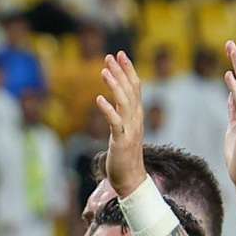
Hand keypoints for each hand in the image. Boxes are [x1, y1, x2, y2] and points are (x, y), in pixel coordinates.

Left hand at [92, 49, 147, 196]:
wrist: (131, 180)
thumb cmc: (125, 157)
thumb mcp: (124, 131)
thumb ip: (122, 116)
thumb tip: (114, 102)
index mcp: (136, 116)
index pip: (135, 87)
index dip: (128, 70)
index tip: (120, 54)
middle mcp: (136, 120)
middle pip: (131, 90)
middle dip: (121, 71)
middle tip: (111, 55)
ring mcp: (130, 130)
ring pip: (124, 102)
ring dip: (114, 85)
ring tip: (104, 70)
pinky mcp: (122, 141)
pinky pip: (115, 123)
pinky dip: (108, 110)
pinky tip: (99, 99)